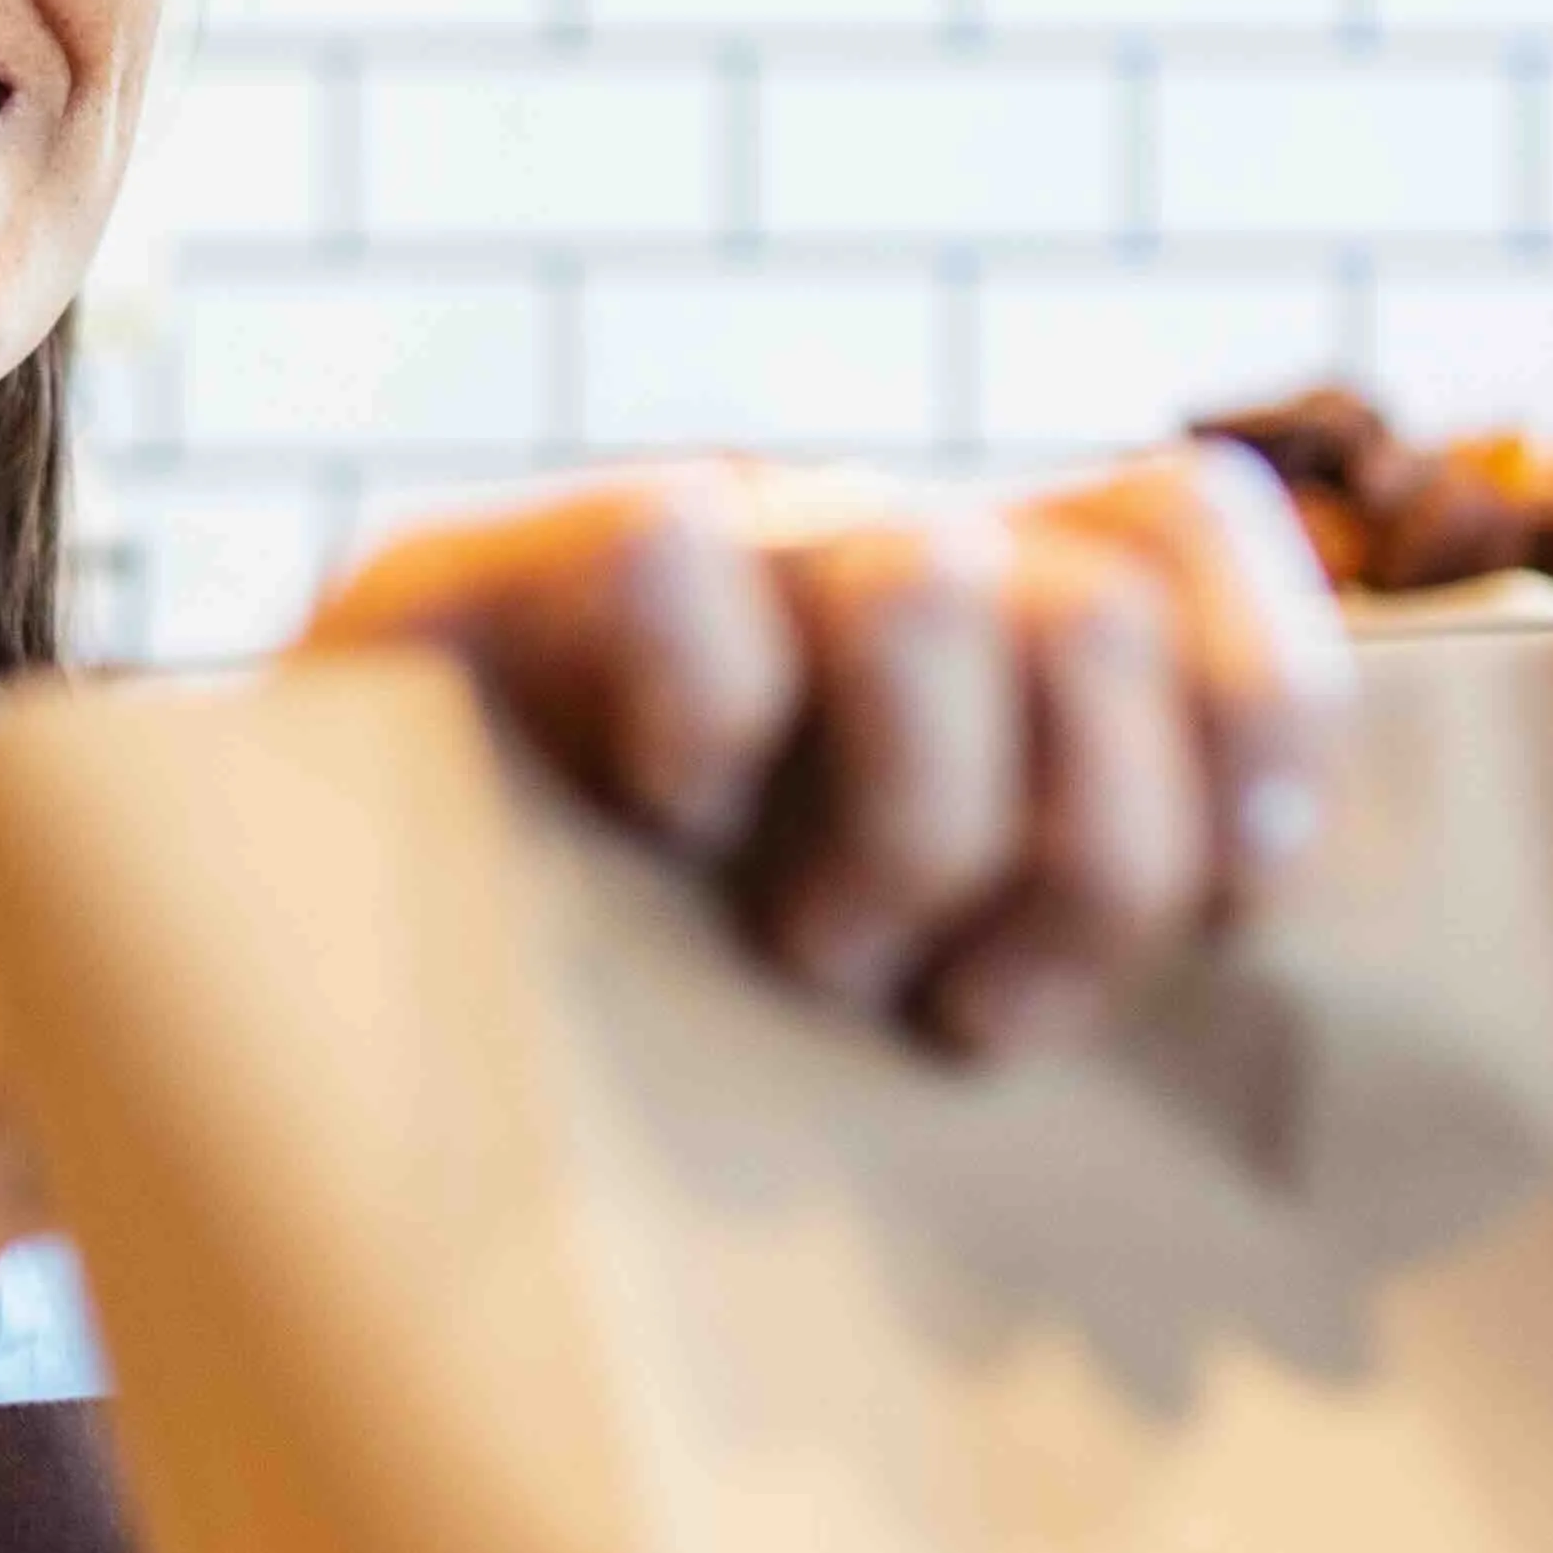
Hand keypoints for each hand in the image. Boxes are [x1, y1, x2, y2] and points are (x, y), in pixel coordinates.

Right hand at [300, 449, 1340, 1055]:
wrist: (287, 1009)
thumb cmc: (655, 1028)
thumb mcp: (921, 968)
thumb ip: (1074, 894)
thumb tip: (1265, 906)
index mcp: (969, 615)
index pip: (1189, 523)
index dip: (1261, 707)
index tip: (1233, 900)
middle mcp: (842, 540)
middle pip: (1099, 611)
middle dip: (1078, 864)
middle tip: (960, 1009)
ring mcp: (671, 549)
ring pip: (932, 581)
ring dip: (912, 821)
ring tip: (817, 952)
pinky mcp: (480, 574)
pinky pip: (677, 557)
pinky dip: (706, 724)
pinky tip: (665, 825)